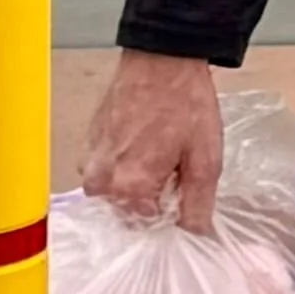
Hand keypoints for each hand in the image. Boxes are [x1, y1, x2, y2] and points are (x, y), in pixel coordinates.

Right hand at [81, 52, 223, 228]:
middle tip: (174, 167)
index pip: (149, 225)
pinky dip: (124, 164)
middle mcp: (101, 180)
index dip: (172, 211)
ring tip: (160, 151)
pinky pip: (106, 170)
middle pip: (129, 211)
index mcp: (129, 188)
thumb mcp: (205, 160)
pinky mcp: (89, 143)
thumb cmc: (186, 106)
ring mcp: (90, 160)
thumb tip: (195, 236)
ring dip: (137, 182)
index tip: (184, 188)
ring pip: (116, 192)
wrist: (162, 57)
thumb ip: (198, 205)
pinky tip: (145, 141)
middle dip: (152, 198)